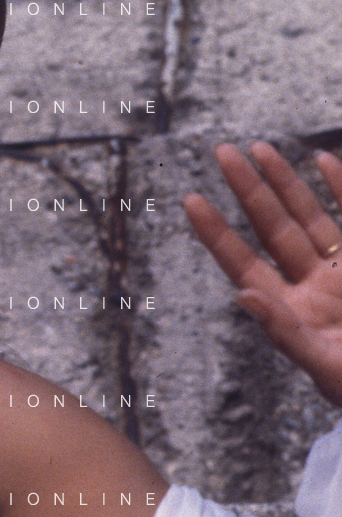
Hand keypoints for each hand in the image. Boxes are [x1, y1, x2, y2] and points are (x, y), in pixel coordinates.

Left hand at [184, 142, 341, 405]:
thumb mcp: (327, 368)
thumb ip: (286, 333)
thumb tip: (243, 298)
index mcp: (290, 311)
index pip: (243, 263)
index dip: (216, 233)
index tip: (190, 199)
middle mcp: (312, 286)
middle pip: (272, 228)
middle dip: (248, 189)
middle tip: (222, 151)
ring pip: (309, 217)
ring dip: (285, 183)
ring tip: (259, 148)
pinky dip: (340, 188)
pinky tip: (320, 159)